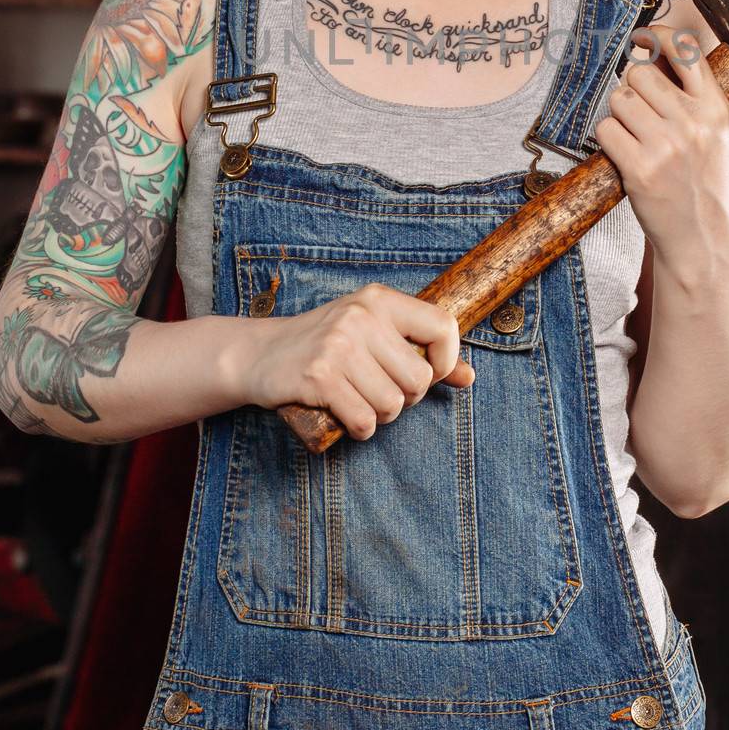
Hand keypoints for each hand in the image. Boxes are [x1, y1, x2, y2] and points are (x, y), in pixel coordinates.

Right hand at [232, 282, 474, 439]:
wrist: (260, 354)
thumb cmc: (326, 346)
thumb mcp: (373, 335)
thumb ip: (421, 352)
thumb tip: (468, 376)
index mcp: (380, 300)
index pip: (443, 326)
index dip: (446, 360)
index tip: (429, 374)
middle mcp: (362, 317)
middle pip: (418, 379)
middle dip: (406, 398)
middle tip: (380, 391)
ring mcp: (339, 345)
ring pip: (392, 404)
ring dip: (380, 416)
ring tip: (358, 400)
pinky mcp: (319, 376)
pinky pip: (364, 420)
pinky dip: (359, 429)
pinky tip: (345, 416)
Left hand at [593, 22, 728, 266]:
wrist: (707, 249)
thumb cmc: (718, 194)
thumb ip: (714, 101)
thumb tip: (685, 58)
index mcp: (720, 110)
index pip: (687, 51)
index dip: (658, 37)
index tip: (642, 38)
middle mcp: (694, 123)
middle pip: (640, 73)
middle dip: (632, 88)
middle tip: (638, 112)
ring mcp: (666, 146)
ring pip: (619, 99)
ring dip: (618, 115)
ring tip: (634, 138)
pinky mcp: (640, 170)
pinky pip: (606, 130)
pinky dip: (608, 141)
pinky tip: (624, 156)